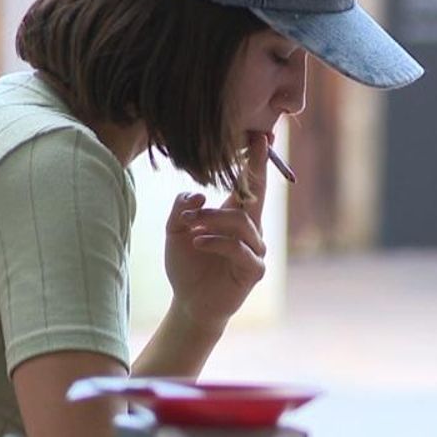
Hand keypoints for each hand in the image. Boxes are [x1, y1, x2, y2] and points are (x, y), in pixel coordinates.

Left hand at [163, 133, 268, 330]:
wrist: (189, 302)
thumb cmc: (186, 264)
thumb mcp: (174, 229)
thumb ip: (182, 207)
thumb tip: (198, 193)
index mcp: (235, 215)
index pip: (249, 183)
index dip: (256, 160)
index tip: (262, 135)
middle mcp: (251, 229)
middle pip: (256, 195)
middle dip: (251, 171)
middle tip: (245, 150)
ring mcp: (255, 249)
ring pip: (241, 222)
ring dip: (213, 219)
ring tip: (191, 226)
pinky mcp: (254, 270)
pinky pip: (239, 249)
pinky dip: (216, 242)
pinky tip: (197, 242)